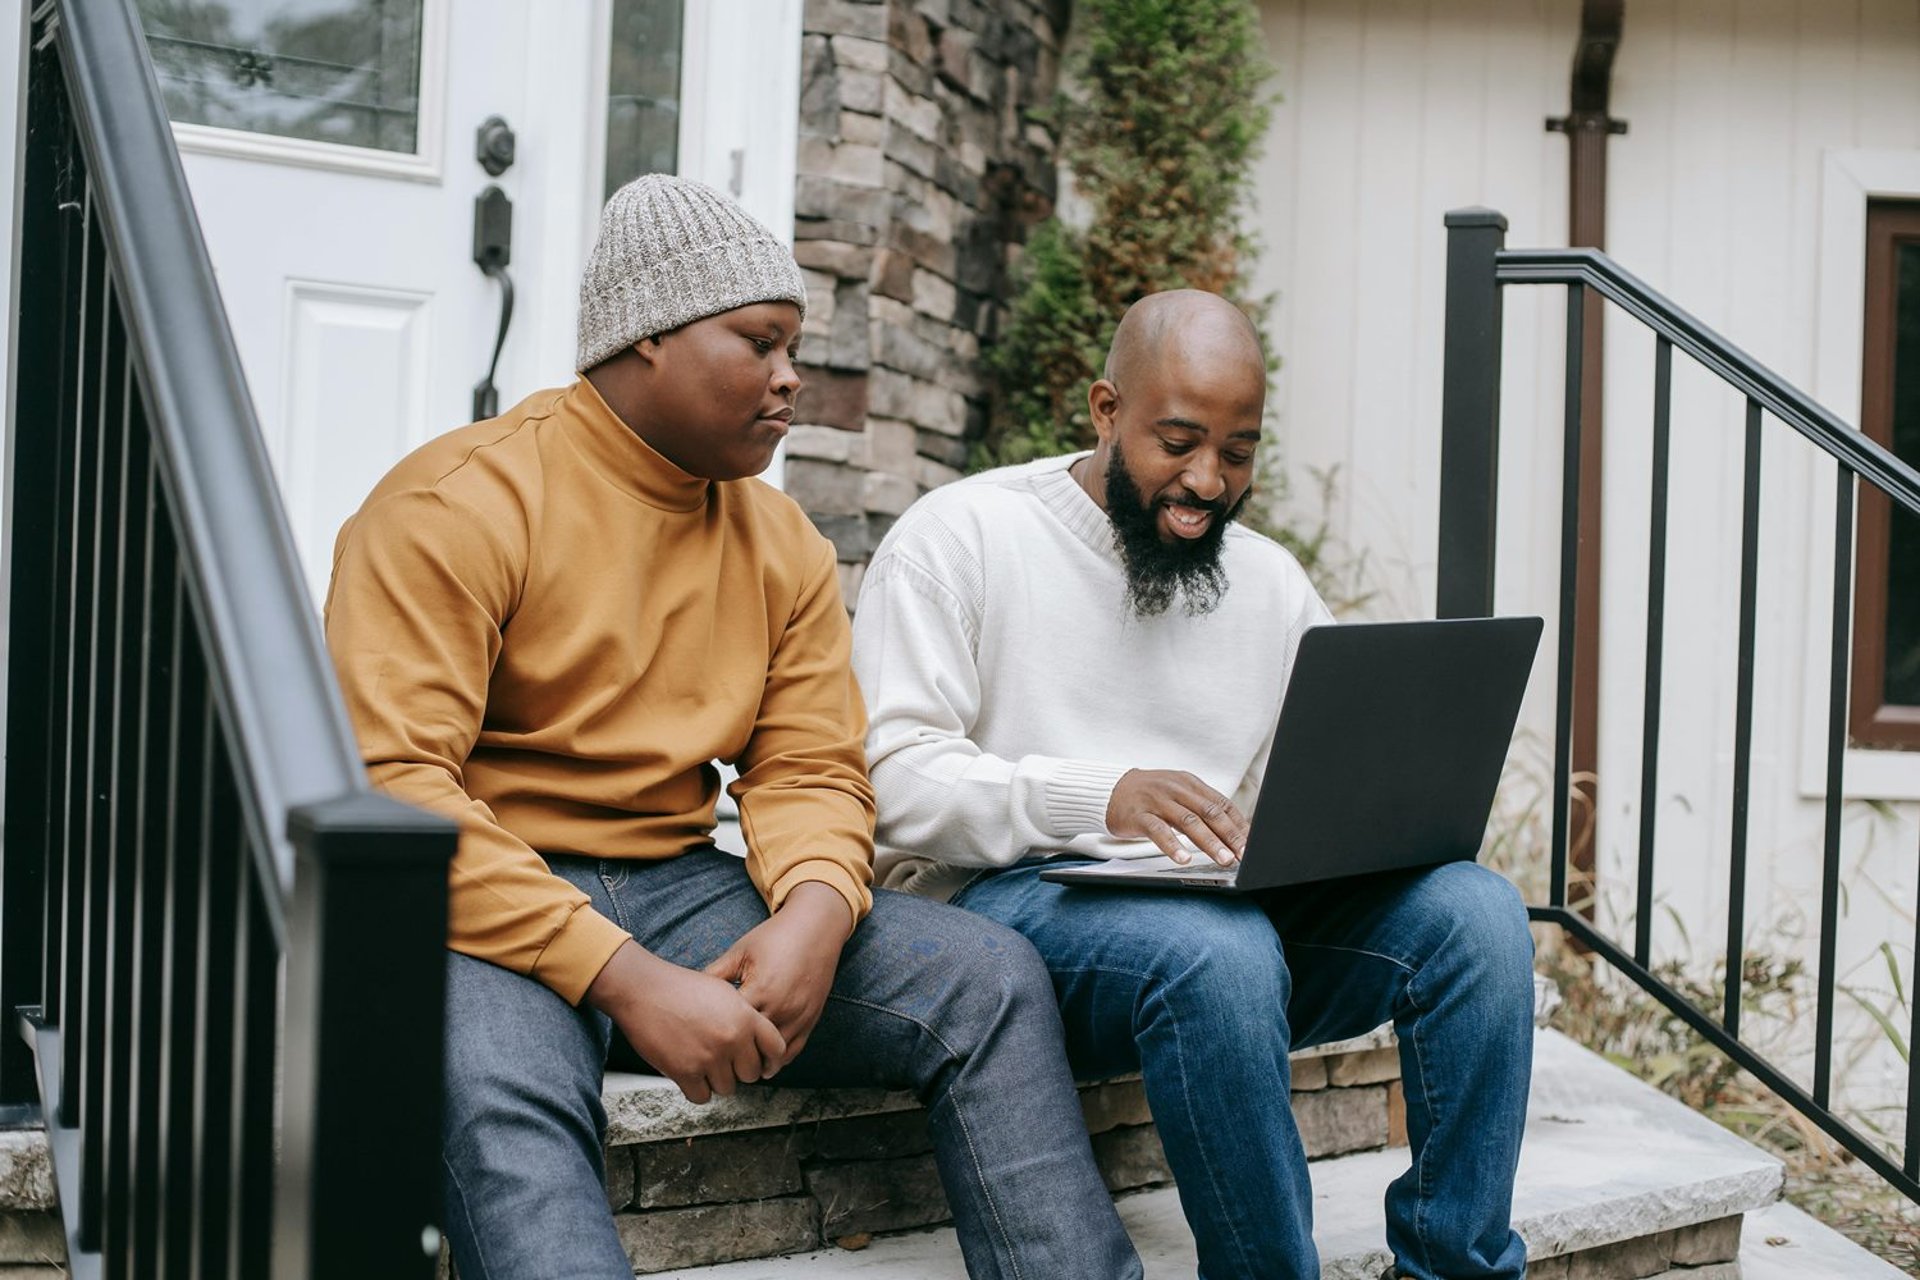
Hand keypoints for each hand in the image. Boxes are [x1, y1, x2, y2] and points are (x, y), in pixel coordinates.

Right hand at [584, 940, 784, 1104]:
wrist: (644, 990)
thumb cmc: (681, 988)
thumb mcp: (724, 991)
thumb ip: (745, 1015)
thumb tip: (758, 1039)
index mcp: (746, 1016)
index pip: (777, 1049)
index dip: (771, 1060)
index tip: (763, 1064)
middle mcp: (732, 1038)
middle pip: (751, 1074)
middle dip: (738, 1070)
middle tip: (723, 1061)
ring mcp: (710, 1057)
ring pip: (727, 1088)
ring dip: (715, 1079)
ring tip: (702, 1061)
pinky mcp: (686, 1072)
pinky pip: (702, 1097)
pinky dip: (696, 1089)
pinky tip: (690, 1073)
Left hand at [705, 882, 852, 1068]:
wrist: (815, 927)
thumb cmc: (774, 937)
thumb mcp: (741, 951)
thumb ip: (715, 973)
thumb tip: (688, 991)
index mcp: (760, 990)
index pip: (731, 1027)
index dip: (715, 1036)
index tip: (701, 1041)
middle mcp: (781, 1007)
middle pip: (752, 1047)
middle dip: (733, 1056)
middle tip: (715, 1062)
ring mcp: (799, 1016)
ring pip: (774, 1056)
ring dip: (757, 1063)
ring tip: (738, 1064)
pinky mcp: (811, 1019)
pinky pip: (793, 1050)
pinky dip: (778, 1059)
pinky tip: (763, 1059)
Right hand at [1105, 769, 1248, 865]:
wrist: (1110, 789)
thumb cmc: (1149, 796)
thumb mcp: (1178, 795)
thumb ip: (1201, 809)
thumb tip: (1232, 832)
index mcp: (1190, 783)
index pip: (1221, 804)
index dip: (1239, 825)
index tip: (1251, 844)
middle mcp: (1176, 789)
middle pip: (1209, 812)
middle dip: (1230, 835)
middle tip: (1243, 854)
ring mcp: (1157, 801)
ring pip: (1188, 822)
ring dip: (1209, 842)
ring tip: (1223, 859)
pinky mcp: (1139, 815)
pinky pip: (1158, 830)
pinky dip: (1173, 845)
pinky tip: (1183, 858)